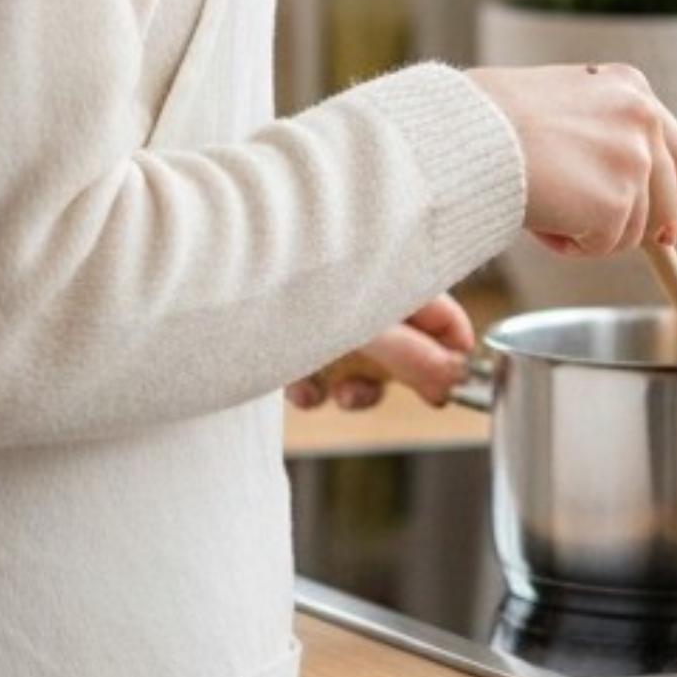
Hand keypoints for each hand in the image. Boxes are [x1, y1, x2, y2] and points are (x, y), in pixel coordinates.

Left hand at [286, 293, 475, 410]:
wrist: (220, 300)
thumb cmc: (300, 289)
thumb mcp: (366, 326)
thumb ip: (412, 355)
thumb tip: (452, 379)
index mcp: (388, 277)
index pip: (441, 312)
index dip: (454, 348)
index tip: (456, 382)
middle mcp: (360, 296)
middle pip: (406, 342)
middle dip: (408, 375)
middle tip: (422, 399)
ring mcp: (325, 318)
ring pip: (362, 365)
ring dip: (359, 389)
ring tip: (345, 394)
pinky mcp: (292, 341)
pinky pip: (317, 374)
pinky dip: (315, 390)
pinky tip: (303, 389)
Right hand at [466, 62, 676, 256]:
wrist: (464, 132)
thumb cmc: (491, 118)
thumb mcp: (563, 104)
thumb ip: (601, 133)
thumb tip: (626, 185)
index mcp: (631, 86)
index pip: (675, 150)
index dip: (670, 191)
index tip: (661, 222)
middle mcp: (643, 117)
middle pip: (670, 193)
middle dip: (649, 226)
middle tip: (613, 239)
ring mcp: (633, 160)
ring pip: (632, 228)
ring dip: (590, 232)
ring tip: (543, 206)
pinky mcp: (615, 203)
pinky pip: (602, 246)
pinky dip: (570, 245)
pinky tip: (540, 218)